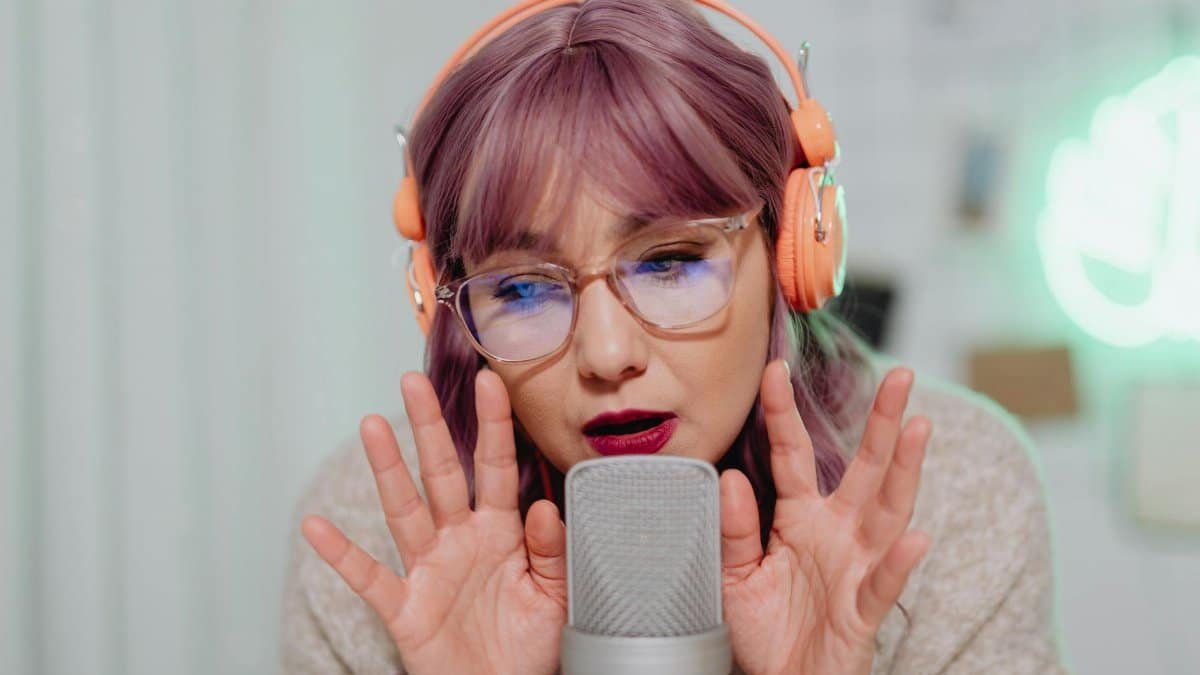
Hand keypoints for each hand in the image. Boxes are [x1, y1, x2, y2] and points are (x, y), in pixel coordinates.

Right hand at [301, 370, 567, 674]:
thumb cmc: (530, 647)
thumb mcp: (557, 596)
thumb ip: (552, 551)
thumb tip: (542, 506)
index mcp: (501, 532)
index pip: (497, 468)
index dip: (494, 426)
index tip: (490, 381)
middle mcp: (460, 539)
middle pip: (443, 473)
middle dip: (430, 427)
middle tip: (414, 380)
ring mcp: (429, 569)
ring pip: (404, 509)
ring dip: (388, 468)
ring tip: (370, 424)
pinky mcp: (405, 607)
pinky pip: (369, 578)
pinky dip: (341, 554)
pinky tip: (316, 526)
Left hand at [719, 361, 931, 674]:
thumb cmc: (763, 631)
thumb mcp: (734, 576)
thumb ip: (733, 530)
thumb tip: (729, 478)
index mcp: (801, 518)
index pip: (793, 456)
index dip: (784, 413)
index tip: (774, 369)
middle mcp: (837, 534)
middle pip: (866, 469)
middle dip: (883, 422)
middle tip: (900, 375)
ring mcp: (856, 568)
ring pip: (888, 512)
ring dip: (904, 471)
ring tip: (918, 428)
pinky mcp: (863, 611)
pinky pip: (881, 585)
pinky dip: (898, 564)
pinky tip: (915, 538)